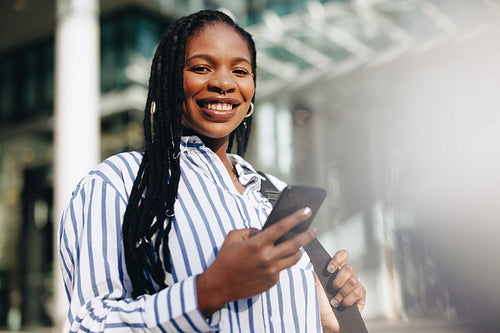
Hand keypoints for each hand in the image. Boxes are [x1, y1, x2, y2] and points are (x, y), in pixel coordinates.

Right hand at [197, 207, 316, 315]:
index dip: (296, 217)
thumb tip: (263, 230)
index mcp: (257, 244)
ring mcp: (271, 272)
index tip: (306, 210)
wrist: (219, 286)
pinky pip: (281, 269)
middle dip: (308, 234)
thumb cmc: (224, 260)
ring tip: (299, 245)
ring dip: (298, 250)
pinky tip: (275, 260)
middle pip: (295, 244)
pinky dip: (280, 263)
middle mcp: (267, 258)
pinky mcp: (271, 282)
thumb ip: (250, 230)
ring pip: (294, 258)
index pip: (282, 227)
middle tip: (314, 229)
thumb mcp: (233, 238)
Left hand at [316, 250, 365, 332]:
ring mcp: (355, 286)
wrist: (324, 321)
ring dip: (341, 293)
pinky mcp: (361, 297)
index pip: (343, 255)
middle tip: (331, 289)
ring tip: (334, 301)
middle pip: (349, 268)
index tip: (329, 269)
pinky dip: (347, 300)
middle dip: (338, 280)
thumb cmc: (318, 303)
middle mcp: (346, 277)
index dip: (339, 259)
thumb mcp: (314, 284)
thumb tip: (313, 256)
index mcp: (336, 271)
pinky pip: (358, 292)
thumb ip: (316, 269)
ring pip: (354, 281)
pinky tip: (342, 306)